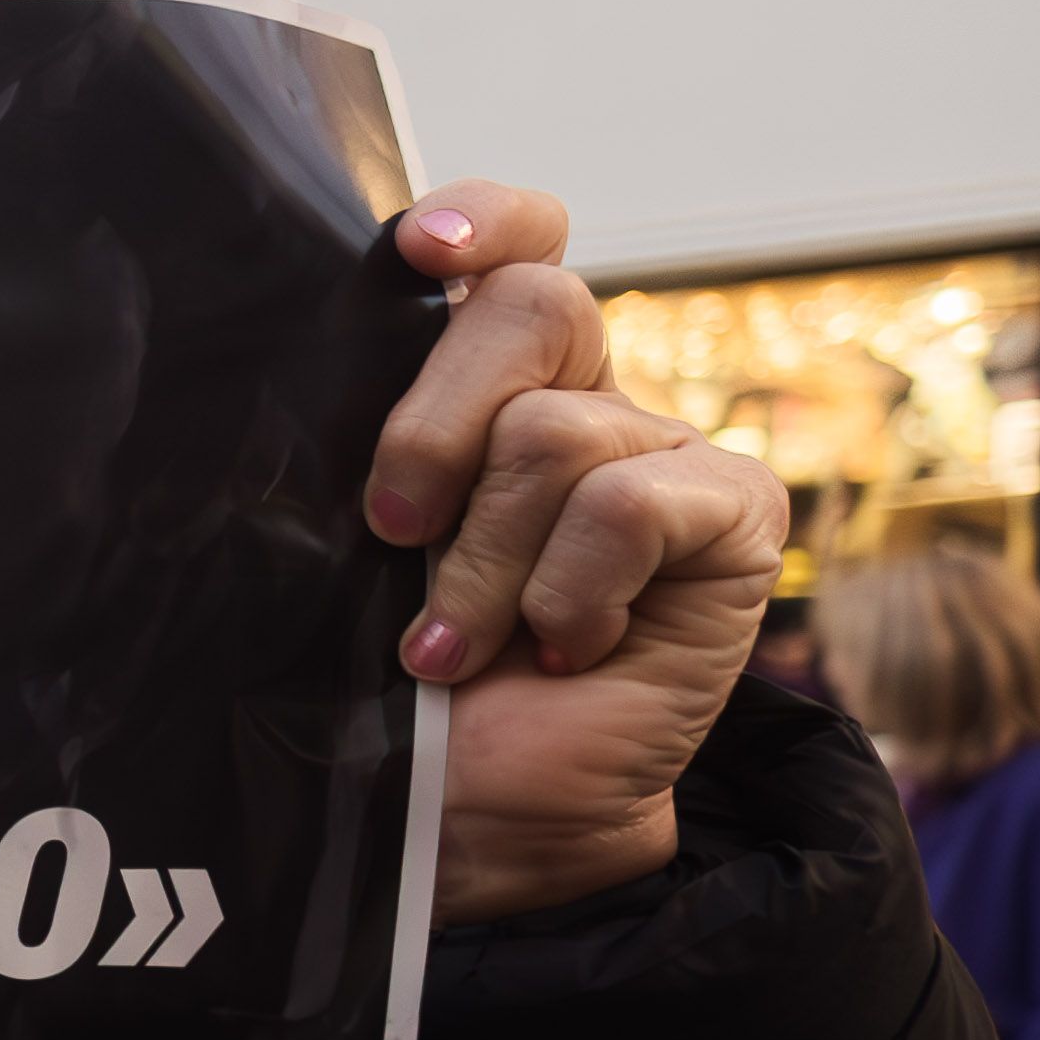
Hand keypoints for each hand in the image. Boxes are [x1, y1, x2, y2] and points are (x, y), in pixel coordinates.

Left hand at [362, 184, 786, 922]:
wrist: (472, 818)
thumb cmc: (396, 688)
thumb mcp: (355, 547)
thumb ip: (365, 445)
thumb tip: (307, 370)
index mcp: (493, 384)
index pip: (517, 243)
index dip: (481, 221)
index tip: (416, 253)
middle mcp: (587, 398)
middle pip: (533, 306)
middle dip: (434, 424)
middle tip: (391, 530)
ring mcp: (664, 453)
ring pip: (554, 433)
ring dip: (483, 564)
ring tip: (464, 644)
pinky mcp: (733, 517)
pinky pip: (631, 505)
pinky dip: (569, 591)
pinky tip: (563, 648)